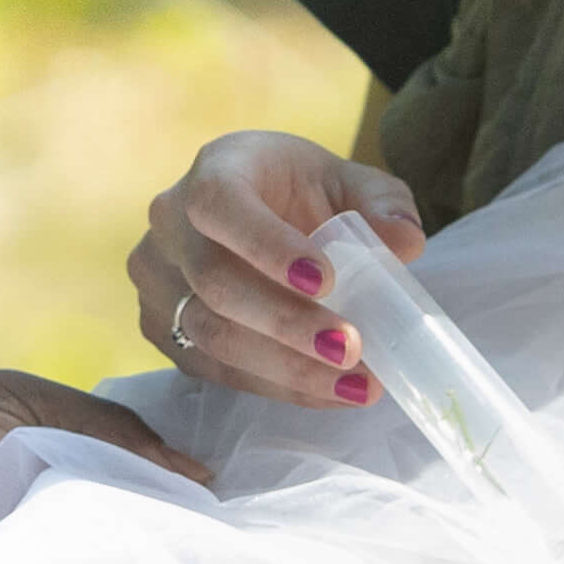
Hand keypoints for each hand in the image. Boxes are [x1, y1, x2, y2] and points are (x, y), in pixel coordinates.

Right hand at [131, 131, 425, 407]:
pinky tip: (329, 392)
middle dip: (287, 323)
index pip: (219, 204)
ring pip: (210, 337)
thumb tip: (404, 242)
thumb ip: (383, 204)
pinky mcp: (162, 330)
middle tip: (350, 348)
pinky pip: (214, 369)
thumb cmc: (305, 194)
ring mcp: (158, 281)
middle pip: (214, 284)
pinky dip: (276, 387)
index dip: (266, 245)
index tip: (326, 281)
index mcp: (214, 171)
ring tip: (354, 383)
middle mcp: (170, 224)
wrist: (259, 215)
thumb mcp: (350, 183)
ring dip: (286, 368)